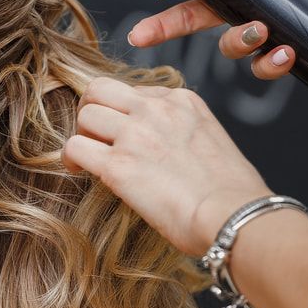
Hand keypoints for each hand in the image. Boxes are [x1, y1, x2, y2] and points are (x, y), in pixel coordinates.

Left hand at [60, 76, 272, 255]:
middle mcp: (156, 110)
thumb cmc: (232, 194)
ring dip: (82, 135)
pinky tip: (77, 171)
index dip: (121, 111)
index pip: (133, 91)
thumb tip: (164, 147)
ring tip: (87, 157)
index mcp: (181, 101)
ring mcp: (135, 135)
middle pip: (100, 90)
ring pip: (85, 114)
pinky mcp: (118, 165)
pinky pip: (75, 146)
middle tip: (93, 135)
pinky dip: (70, 158)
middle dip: (91, 110)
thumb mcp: (211, 141)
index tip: (122, 132)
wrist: (237, 217)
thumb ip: (181, 131)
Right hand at [129, 0, 307, 79]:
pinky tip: (286, 54)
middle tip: (141, 36)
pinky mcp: (285, 53)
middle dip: (165, 25)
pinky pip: (260, 65)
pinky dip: (268, 63)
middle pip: (196, 12)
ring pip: (227, 43)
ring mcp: (267, 26)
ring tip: (263, 32)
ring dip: (236, 41)